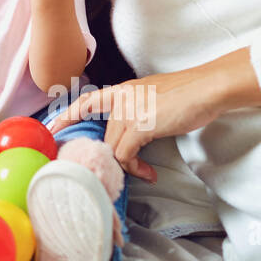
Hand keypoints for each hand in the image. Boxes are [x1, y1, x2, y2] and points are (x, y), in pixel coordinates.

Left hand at [47, 48, 260, 182]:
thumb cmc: (189, 93)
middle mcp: (121, 98)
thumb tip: (136, 134)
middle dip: (112, 155)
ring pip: (113, 146)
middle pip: (105, 134)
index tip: (53, 128)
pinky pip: (125, 155)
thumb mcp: (154, 97)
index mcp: (123, 89)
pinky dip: (134, 168)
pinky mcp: (139, 126)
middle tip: (126, 169)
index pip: (87, 100)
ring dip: (126, 164)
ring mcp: (128, 111)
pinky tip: (148, 172)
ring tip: (143, 172)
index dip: (68, 115)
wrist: (207, 88)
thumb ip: (139, 110)